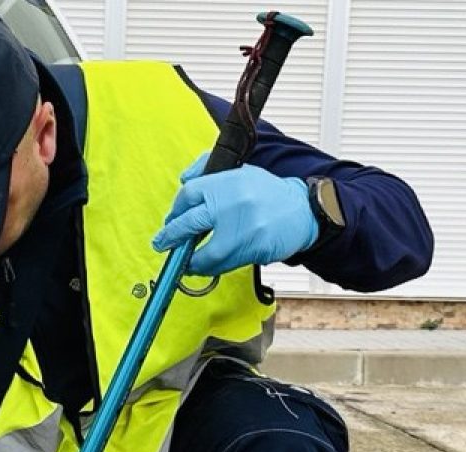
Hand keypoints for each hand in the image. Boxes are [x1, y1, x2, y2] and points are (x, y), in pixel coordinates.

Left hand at [152, 156, 319, 276]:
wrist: (302, 211)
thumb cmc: (268, 193)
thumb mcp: (240, 171)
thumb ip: (209, 170)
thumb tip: (183, 180)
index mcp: (227, 182)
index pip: (189, 195)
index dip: (175, 210)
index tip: (171, 219)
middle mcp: (232, 204)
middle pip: (189, 223)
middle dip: (171, 237)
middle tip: (163, 244)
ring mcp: (242, 229)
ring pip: (204, 252)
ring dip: (191, 260)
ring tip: (186, 260)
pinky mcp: (251, 248)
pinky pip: (223, 264)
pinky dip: (211, 267)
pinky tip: (206, 265)